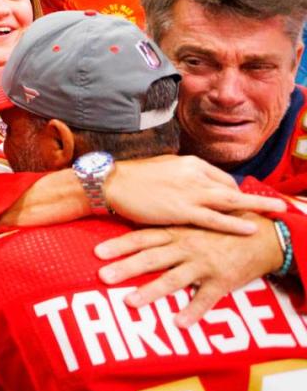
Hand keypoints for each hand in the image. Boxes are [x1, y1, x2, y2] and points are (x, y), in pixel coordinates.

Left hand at [94, 214, 283, 326]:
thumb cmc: (221, 229)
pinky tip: (179, 323)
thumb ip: (165, 229)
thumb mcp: (191, 223)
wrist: (262, 235)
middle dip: (126, 268)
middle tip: (103, 277)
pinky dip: (193, 311)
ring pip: (174, 279)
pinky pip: (206, 299)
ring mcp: (203, 265)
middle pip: (151, 258)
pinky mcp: (222, 281)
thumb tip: (133, 235)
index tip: (97, 253)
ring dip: (151, 291)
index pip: (142, 238)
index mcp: (177, 232)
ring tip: (130, 302)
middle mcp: (186, 247)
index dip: (119, 245)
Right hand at [104, 154, 286, 233]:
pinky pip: (215, 218)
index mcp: (189, 163)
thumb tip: (191, 184)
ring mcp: (190, 192)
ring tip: (277, 211)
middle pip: (232, 188)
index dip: (234, 191)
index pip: (220, 178)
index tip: (243, 201)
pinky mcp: (182, 210)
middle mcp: (194, 174)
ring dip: (257, 206)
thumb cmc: (132, 178)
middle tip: (278, 203)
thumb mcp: (161, 168)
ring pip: (231, 201)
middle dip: (256, 197)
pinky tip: (250, 227)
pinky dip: (235, 223)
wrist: (112, 183)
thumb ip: (180, 175)